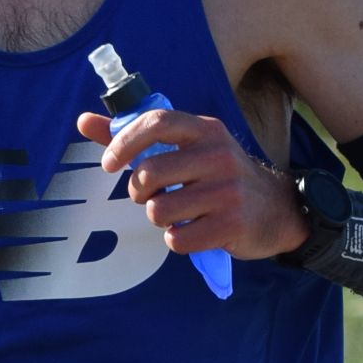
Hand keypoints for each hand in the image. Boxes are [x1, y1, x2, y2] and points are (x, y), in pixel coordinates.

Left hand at [75, 107, 305, 259]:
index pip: (157, 122)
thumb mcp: (189, 149)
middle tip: (149, 197)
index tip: (109, 164)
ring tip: (177, 216)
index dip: (124, 142)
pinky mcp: (232, 224)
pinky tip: (193, 233)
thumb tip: (83, 121)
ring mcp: (227, 191)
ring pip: (160, 211)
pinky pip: (179, 239)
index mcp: (205, 130)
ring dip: (159, 219)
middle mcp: (218, 155)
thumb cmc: (220, 177)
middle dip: (139, 192)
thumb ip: (136, 137)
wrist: (279, 209)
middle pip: (150, 173)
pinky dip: (177, 241)